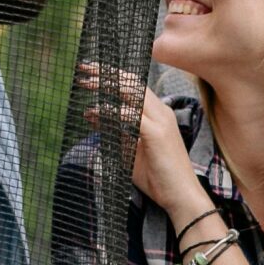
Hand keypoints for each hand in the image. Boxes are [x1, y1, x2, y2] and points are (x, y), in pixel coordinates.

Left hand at [76, 62, 207, 220]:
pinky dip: (112, 112)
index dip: (111, 76)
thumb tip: (92, 115)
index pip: (134, 86)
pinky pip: (131, 116)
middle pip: (133, 82)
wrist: (180, 196)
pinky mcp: (157, 134)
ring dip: (107, 86)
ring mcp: (161, 121)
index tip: (89, 72)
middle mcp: (161, 112)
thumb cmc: (157, 176)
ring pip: (133, 93)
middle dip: (106, 73)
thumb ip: (113, 131)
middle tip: (83, 68)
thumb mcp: (129, 149)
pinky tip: (95, 112)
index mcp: (157, 113)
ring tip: (86, 83)